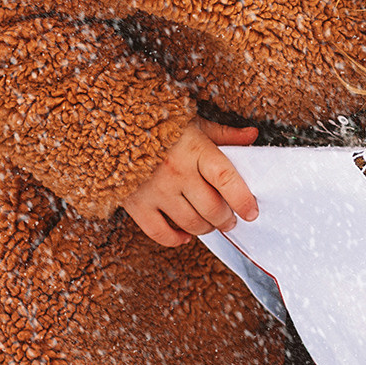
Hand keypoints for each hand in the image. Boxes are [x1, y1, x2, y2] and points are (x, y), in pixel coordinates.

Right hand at [122, 119, 259, 246]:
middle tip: (231, 220)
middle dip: (226, 219)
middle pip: (211, 208)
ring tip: (211, 224)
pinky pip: (159, 233)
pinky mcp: (136, 204)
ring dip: (206, 229)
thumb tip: (253, 136)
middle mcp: (177, 172)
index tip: (252, 212)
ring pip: (190, 223)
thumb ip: (224, 134)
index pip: (226, 179)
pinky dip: (175, 239)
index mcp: (195, 150)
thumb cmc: (159, 127)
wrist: (112, 128)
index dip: (242, 199)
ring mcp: (156, 190)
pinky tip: (185, 235)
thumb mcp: (194, 124)